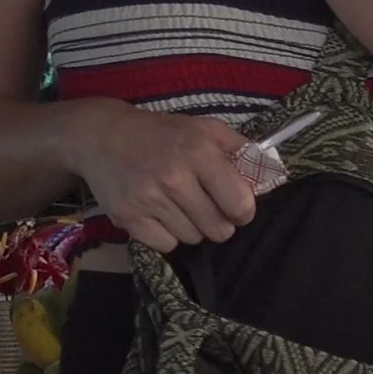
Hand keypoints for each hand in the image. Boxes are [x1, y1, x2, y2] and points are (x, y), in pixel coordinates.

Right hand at [72, 102, 258, 250]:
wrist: (100, 136)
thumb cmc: (162, 133)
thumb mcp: (205, 128)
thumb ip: (241, 149)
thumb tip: (272, 175)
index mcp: (198, 152)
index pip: (240, 204)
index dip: (243, 211)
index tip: (236, 207)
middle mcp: (173, 177)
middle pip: (219, 229)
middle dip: (219, 222)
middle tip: (206, 208)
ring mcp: (147, 199)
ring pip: (193, 239)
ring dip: (192, 228)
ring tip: (179, 206)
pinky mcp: (127, 217)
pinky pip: (166, 245)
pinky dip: (168, 236)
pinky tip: (160, 215)